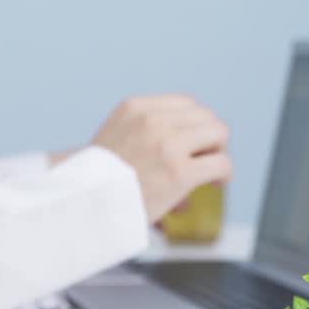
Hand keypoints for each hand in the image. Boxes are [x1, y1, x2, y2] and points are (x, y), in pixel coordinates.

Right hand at [84, 94, 232, 221]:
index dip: (195, 123)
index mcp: (135, 108)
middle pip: (205, 115)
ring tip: (211, 169)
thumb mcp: (114, 138)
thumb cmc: (98, 180)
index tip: (194, 141)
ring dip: (218, 151)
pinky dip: (224, 173)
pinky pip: (221, 163)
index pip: (184, 103)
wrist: (84, 205)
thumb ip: (143, 133)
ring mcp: (167, 145)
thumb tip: (180, 149)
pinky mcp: (179, 172)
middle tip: (205, 157)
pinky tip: (217, 183)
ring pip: (218, 133)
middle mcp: (152, 121)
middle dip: (209, 136)